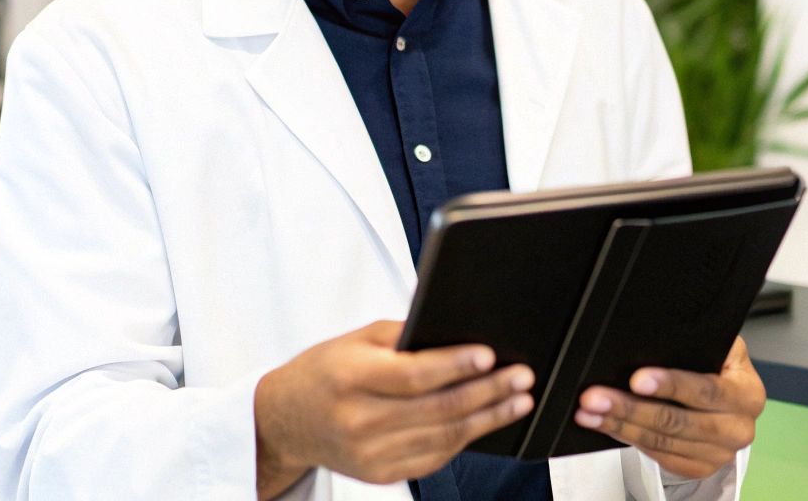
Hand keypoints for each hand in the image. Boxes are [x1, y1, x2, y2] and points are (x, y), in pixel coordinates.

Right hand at [253, 320, 533, 498]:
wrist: (285, 420)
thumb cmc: (325, 370)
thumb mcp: (356, 339)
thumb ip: (404, 335)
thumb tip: (457, 333)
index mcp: (350, 378)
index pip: (413, 375)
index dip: (456, 366)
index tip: (490, 355)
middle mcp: (358, 420)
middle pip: (437, 409)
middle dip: (488, 392)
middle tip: (522, 377)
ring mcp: (369, 453)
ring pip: (442, 438)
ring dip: (487, 419)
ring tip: (519, 400)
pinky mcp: (380, 474)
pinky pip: (433, 458)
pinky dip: (464, 439)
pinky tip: (487, 422)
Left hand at [574, 336, 764, 480]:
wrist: (732, 406)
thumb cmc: (721, 370)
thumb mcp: (721, 349)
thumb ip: (701, 344)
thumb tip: (662, 335)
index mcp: (747, 394)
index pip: (705, 389)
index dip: (670, 384)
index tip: (636, 379)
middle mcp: (738, 429)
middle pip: (676, 420)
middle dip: (631, 407)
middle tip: (596, 396)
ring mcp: (719, 454)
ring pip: (661, 440)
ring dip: (620, 424)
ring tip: (591, 410)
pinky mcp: (698, 469)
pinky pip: (657, 455)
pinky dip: (626, 437)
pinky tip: (605, 424)